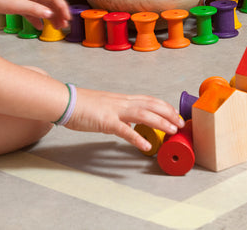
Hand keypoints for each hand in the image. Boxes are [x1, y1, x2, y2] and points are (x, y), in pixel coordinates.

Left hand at [0, 0, 70, 29]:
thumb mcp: (16, 4)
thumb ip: (34, 10)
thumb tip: (49, 14)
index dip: (62, 6)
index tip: (68, 17)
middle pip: (49, 2)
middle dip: (58, 13)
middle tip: (64, 25)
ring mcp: (21, 0)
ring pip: (41, 8)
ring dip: (49, 17)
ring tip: (55, 27)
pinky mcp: (14, 7)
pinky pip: (31, 13)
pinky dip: (37, 20)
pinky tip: (39, 27)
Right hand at [64, 88, 183, 151]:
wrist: (66, 101)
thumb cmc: (81, 105)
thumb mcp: (105, 107)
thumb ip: (118, 114)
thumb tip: (128, 124)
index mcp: (122, 99)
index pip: (149, 100)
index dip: (164, 106)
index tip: (175, 114)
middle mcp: (122, 102)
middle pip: (151, 105)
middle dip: (169, 113)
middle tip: (181, 123)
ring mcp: (115, 111)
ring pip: (144, 114)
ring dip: (161, 122)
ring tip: (172, 131)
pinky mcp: (106, 121)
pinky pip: (125, 130)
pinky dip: (137, 137)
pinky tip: (146, 146)